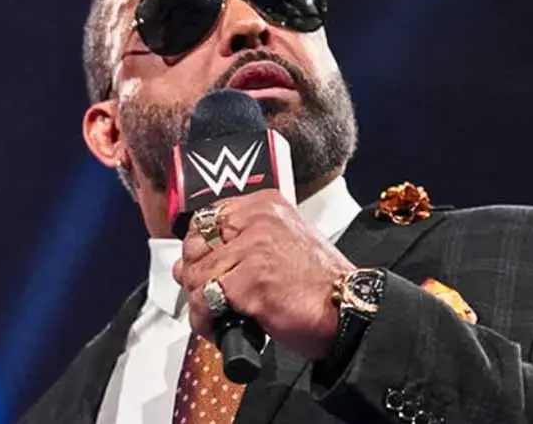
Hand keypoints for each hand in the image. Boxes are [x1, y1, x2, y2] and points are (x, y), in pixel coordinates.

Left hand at [173, 189, 355, 359]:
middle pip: (196, 246)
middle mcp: (258, 220)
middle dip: (196, 277)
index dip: (199, 249)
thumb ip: (237, 248)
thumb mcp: (280, 246)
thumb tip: (184, 265)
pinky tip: (222, 326)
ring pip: (197, 275)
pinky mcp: (251, 280)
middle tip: (211, 297)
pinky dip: (207, 320)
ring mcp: (254, 248)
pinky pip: (206, 301)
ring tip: (217, 316)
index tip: (206, 268)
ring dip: (200, 303)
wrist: (348, 309)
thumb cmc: (318, 283)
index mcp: (265, 206)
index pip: (206, 219)